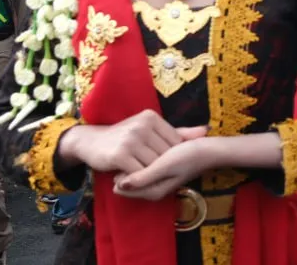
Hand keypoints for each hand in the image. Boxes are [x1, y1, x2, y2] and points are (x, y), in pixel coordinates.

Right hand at [59, 109, 206, 174]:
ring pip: (154, 165)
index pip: (175, 143)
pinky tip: (130, 177)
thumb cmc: (125, 138)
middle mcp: (142, 125)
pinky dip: (138, 179)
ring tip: (141, 174)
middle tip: (150, 171)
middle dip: (160, 167)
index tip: (162, 162)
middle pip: (165, 155)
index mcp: (151, 117)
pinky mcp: (120, 154)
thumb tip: (206, 131)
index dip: (171, 157)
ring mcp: (131, 139)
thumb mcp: (150, 130)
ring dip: (149, 174)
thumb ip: (178, 133)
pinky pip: (140, 173)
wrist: (90, 142)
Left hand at [114, 137, 217, 200]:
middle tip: (130, 149)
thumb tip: (118, 186)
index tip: (124, 155)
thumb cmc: (189, 156)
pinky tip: (144, 146)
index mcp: (153, 191)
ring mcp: (158, 179)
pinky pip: (145, 167)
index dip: (119, 173)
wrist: (211, 148)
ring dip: (133, 162)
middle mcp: (154, 188)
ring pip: (135, 173)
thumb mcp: (165, 166)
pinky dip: (141, 159)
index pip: (123, 187)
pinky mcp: (163, 170)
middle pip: (128, 181)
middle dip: (125, 168)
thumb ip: (143, 178)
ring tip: (135, 146)